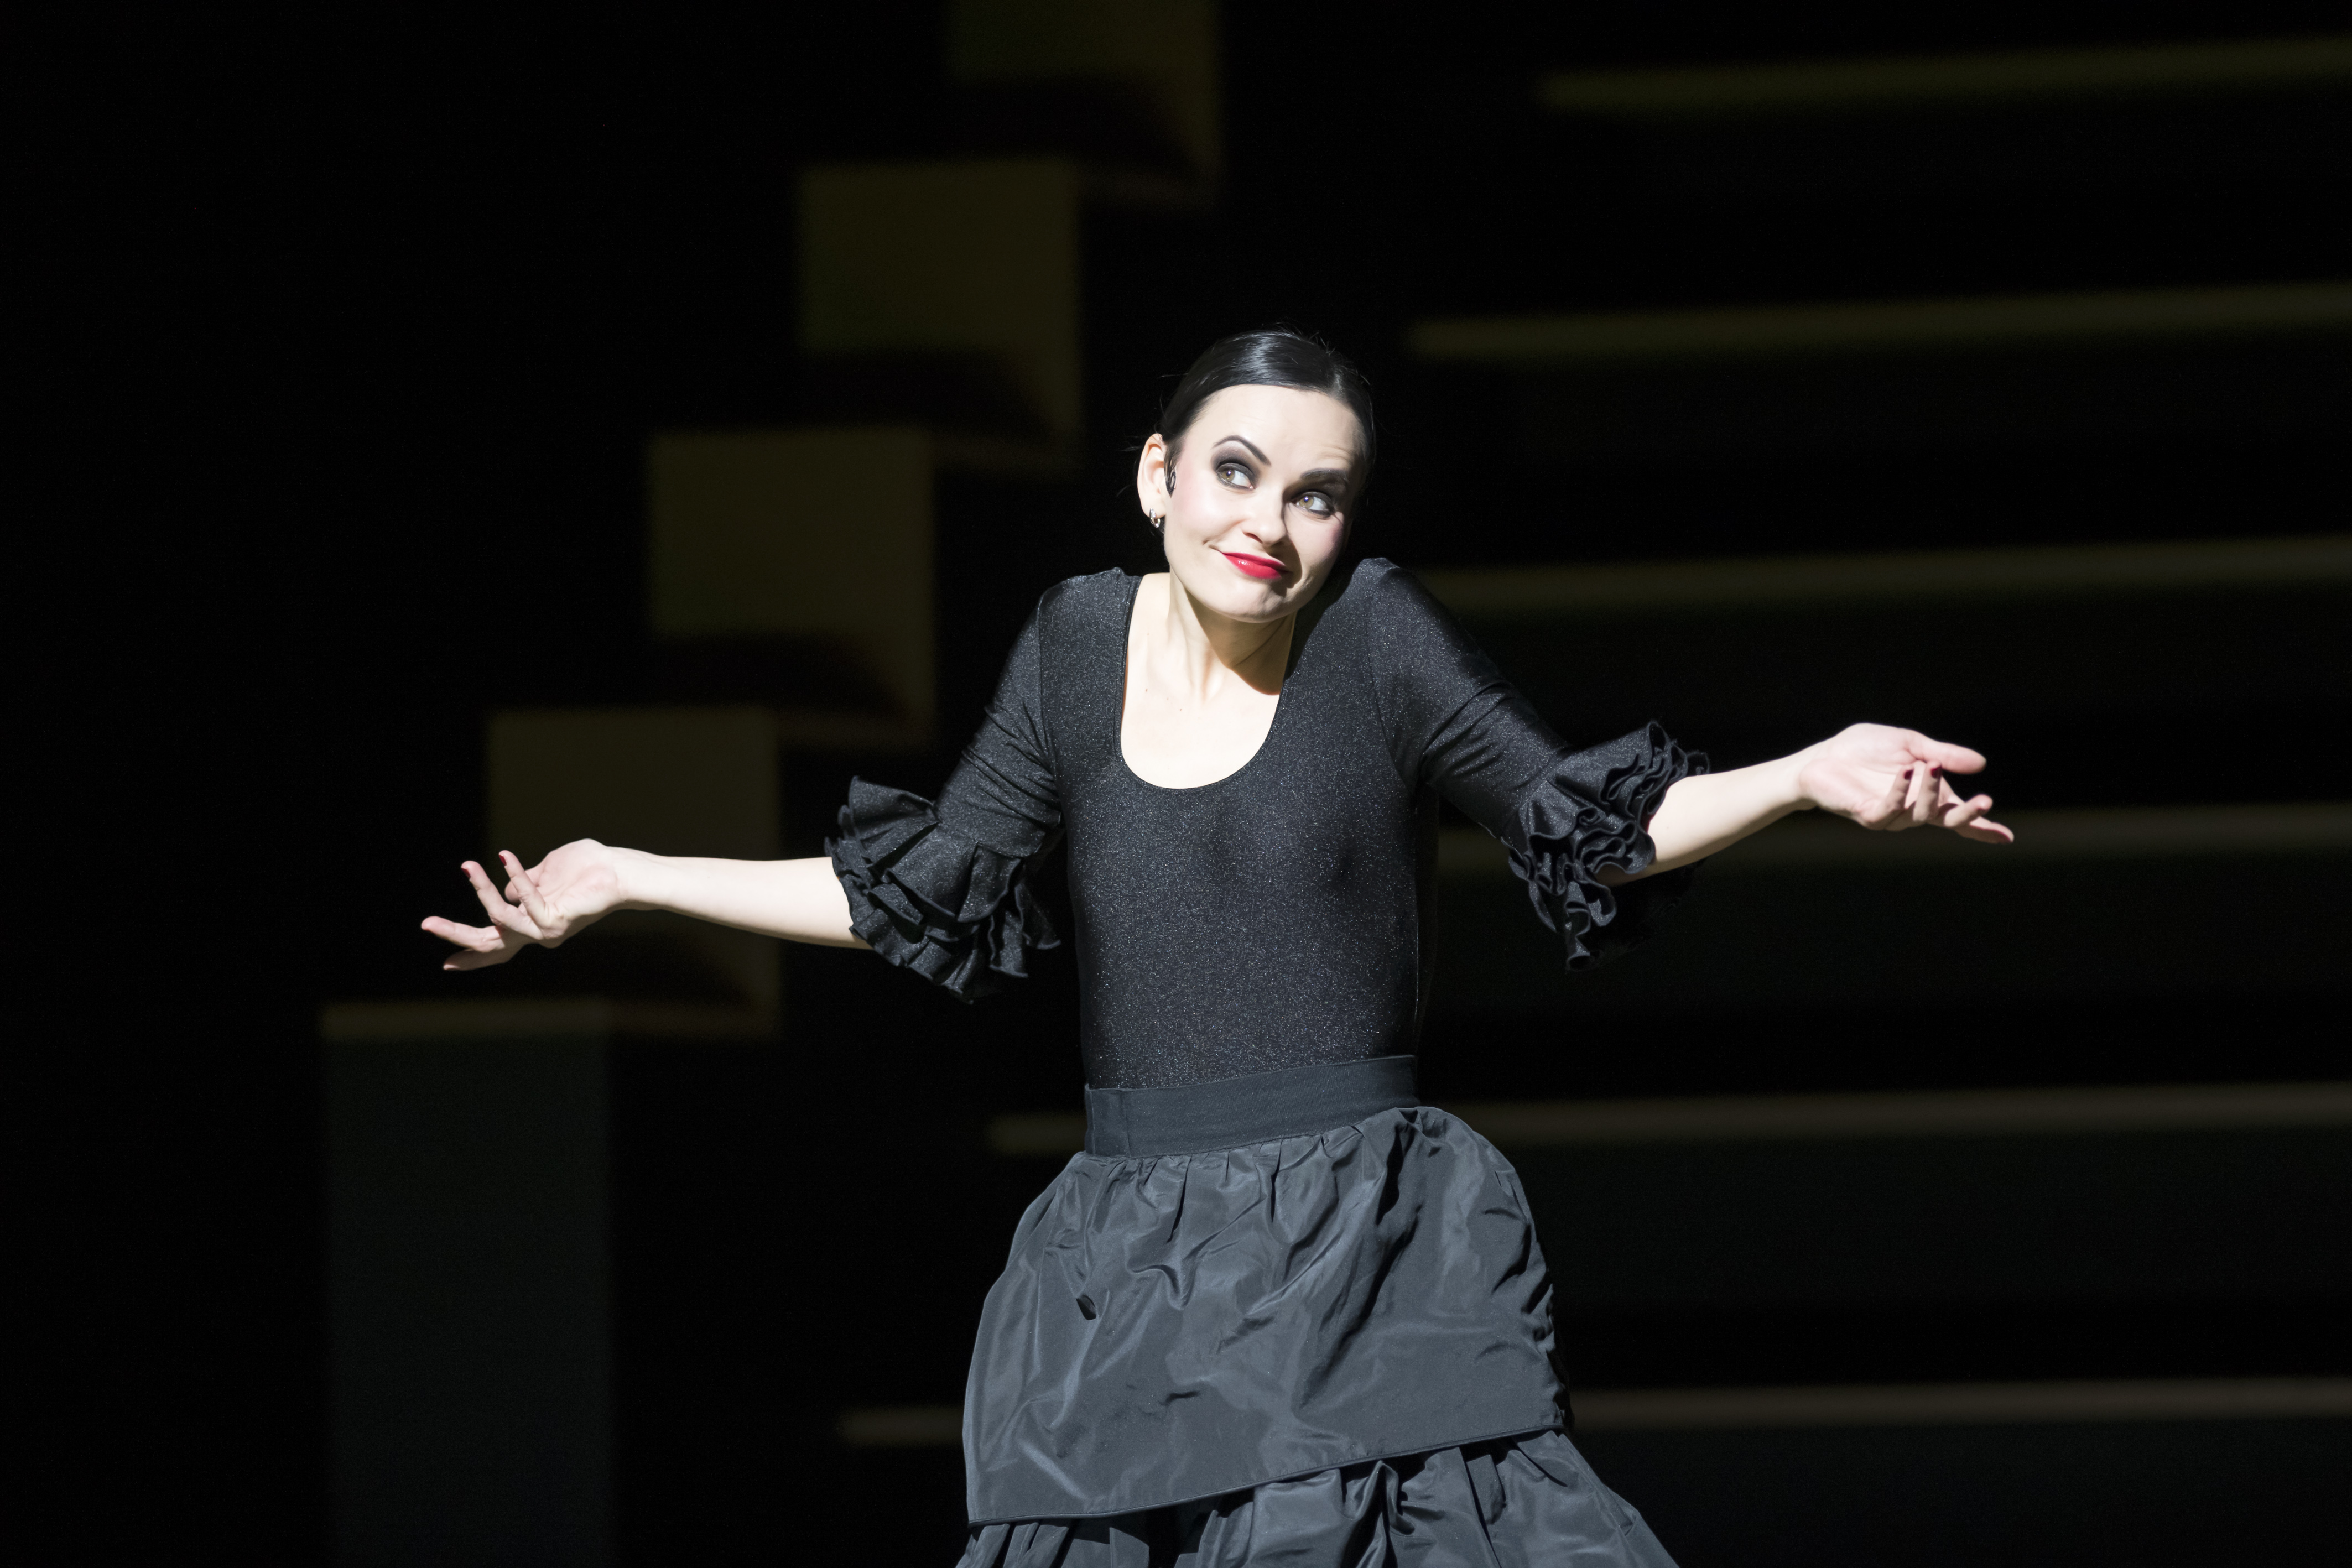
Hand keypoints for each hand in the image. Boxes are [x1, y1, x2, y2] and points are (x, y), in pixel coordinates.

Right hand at [421, 840, 628, 969]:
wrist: (620, 871)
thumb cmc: (588, 868)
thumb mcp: (546, 873)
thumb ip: (524, 882)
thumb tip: (504, 888)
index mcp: (533, 925)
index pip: (497, 945)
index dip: (471, 956)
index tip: (446, 964)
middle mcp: (538, 934)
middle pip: (488, 944)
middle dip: (455, 935)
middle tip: (426, 923)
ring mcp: (546, 932)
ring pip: (499, 919)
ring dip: (480, 890)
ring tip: (468, 865)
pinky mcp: (555, 923)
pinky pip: (524, 901)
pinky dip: (514, 877)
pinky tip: (506, 858)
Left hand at [1792, 724, 2013, 843]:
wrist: (1824, 755)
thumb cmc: (1865, 751)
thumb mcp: (1911, 745)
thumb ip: (1944, 754)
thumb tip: (1982, 764)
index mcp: (1927, 795)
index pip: (1958, 816)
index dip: (1982, 828)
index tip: (2008, 837)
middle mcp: (1912, 810)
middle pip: (1947, 821)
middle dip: (1968, 816)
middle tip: (1985, 802)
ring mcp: (1890, 815)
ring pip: (1921, 814)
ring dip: (1931, 791)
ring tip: (1933, 766)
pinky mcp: (1867, 814)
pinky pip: (1889, 809)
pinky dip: (1900, 791)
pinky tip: (1907, 771)